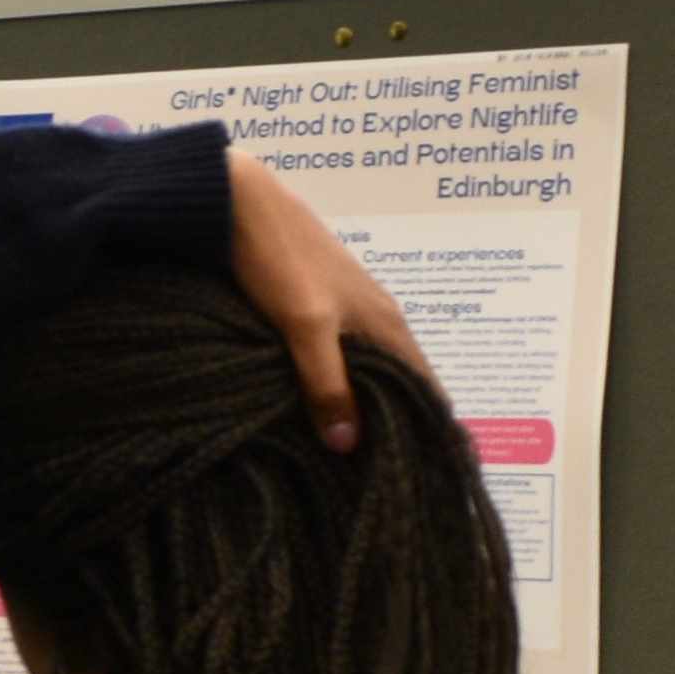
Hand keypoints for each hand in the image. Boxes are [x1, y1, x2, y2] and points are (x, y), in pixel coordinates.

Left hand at [222, 153, 416, 454]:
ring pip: (371, 368)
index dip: (432, 425)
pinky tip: (325, 406)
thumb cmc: (281, 261)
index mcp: (387, 323)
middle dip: (401, 422)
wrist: (240, 202)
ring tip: (360, 452)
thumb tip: (349, 444)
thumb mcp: (304, 327)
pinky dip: (343, 384)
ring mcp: (349, 309)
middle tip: (392, 472)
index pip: (426, 384)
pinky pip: (344, 356)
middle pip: (402, 380)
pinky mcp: (320, 305)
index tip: (435, 468)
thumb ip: (327, 383)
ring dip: (369, 404)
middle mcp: (378, 317)